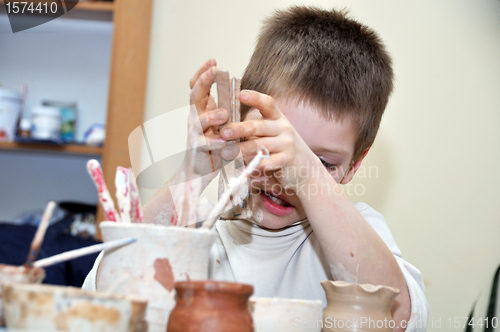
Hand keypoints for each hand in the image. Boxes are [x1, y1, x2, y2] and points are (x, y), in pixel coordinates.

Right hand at [185, 59, 229, 177]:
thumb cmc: (212, 147)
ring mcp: (194, 134)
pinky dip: (214, 142)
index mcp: (201, 110)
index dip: (203, 73)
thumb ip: (222, 109)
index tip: (213, 60)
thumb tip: (230, 90)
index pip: (198, 87)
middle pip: (195, 96)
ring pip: (199, 121)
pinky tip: (224, 141)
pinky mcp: (197, 150)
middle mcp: (195, 119)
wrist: (197, 172)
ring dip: (211, 116)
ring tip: (223, 114)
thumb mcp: (218, 124)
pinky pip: (204, 144)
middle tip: (215, 71)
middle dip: (204, 82)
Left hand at [219, 90, 317, 190]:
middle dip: (239, 129)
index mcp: (276, 118)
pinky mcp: (288, 159)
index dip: (255, 98)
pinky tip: (246, 167)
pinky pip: (271, 161)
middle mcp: (283, 127)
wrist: (305, 166)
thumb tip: (225, 131)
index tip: (241, 94)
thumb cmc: (280, 147)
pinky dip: (258, 164)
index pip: (267, 104)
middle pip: (259, 126)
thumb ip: (253, 130)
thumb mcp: (270, 133)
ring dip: (242, 150)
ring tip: (226, 154)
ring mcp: (287, 143)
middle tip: (224, 133)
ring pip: (261, 145)